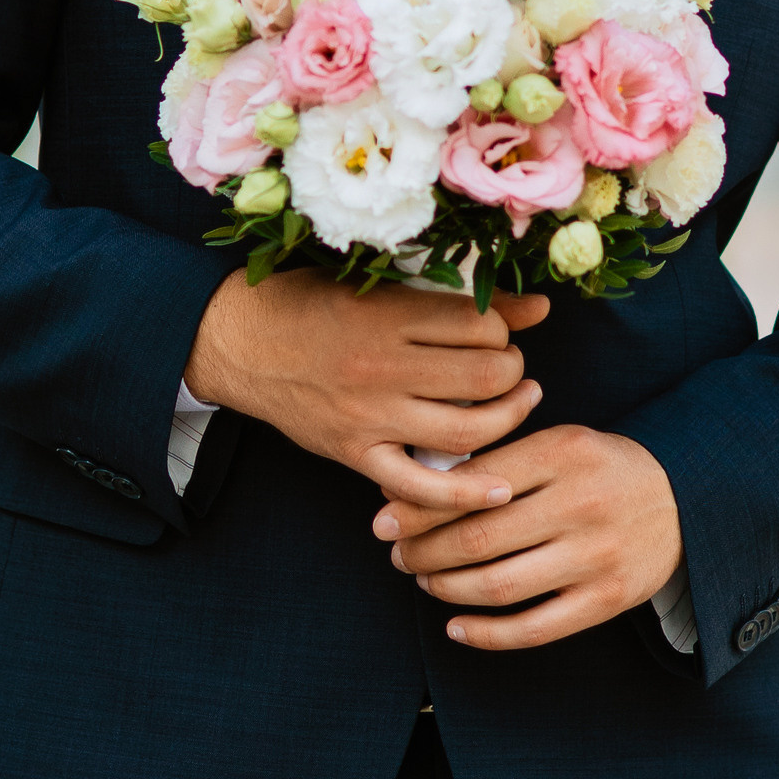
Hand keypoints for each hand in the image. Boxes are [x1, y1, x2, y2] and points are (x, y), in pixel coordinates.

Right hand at [186, 266, 546, 512]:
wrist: (238, 341)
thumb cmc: (310, 303)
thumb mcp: (378, 285)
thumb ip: (456, 298)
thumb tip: (540, 307)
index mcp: (389, 314)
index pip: (481, 325)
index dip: (504, 328)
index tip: (498, 330)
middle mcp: (383, 365)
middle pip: (485, 376)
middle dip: (512, 370)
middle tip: (508, 366)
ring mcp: (369, 416)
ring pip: (468, 429)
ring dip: (507, 418)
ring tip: (516, 402)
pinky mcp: (355, 453)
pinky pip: (420, 486)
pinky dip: (466, 493)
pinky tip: (499, 487)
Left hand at [374, 424, 682, 651]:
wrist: (684, 500)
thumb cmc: (600, 469)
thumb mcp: (559, 443)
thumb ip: (499, 461)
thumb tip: (418, 486)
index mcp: (564, 451)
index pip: (472, 484)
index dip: (420, 507)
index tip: (386, 519)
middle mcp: (581, 503)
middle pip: (478, 538)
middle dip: (423, 551)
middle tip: (398, 554)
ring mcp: (597, 556)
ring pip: (498, 585)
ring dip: (446, 588)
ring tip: (425, 580)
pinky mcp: (607, 599)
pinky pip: (533, 628)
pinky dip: (486, 634)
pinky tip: (456, 625)